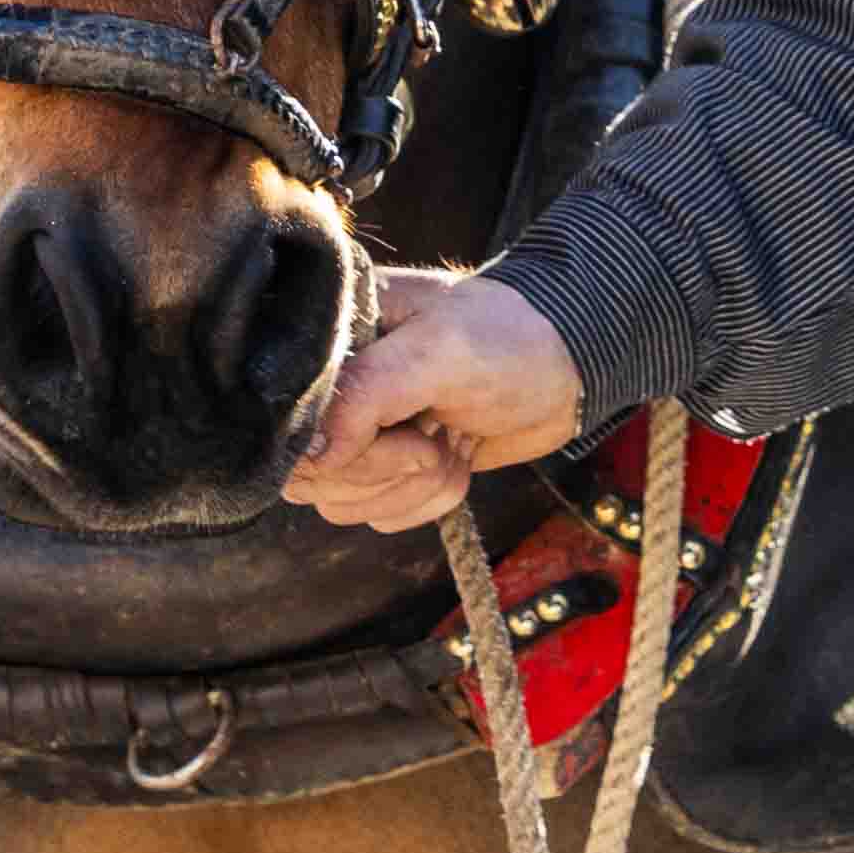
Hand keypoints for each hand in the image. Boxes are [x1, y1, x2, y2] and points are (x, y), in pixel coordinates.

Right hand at [292, 272, 584, 534]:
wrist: (566, 368)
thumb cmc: (507, 340)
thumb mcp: (439, 351)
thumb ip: (366, 395)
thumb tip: (309, 456)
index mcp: (330, 338)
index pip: (287, 421)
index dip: (343, 446)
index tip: (406, 431)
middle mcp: (329, 388)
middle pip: (306, 474)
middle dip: (386, 469)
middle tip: (437, 433)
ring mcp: (354, 432)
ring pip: (342, 503)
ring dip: (411, 487)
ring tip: (450, 440)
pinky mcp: (385, 467)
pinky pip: (377, 515)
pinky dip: (425, 500)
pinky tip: (454, 456)